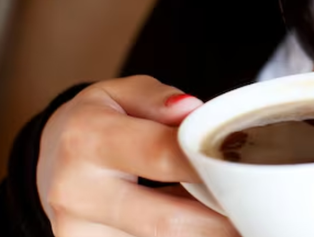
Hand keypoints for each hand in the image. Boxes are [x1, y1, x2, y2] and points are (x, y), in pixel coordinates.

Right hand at [37, 76, 238, 236]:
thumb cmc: (101, 121)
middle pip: (167, 221)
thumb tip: (192, 109)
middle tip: (260, 217)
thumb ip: (158, 98)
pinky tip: (212, 228)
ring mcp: (80, 232)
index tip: (251, 174)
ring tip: (244, 222)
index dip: (209, 165)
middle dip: (221, 224)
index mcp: (88, 140)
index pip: (160, 154)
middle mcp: (77, 192)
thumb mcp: (123, 93)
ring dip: (208, 234)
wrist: (52, 162)